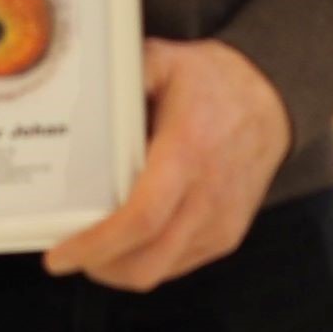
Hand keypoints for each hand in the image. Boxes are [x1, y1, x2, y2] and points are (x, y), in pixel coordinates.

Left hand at [43, 37, 291, 291]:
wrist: (272, 100)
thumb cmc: (215, 81)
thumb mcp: (167, 60)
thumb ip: (126, 72)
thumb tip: (83, 83)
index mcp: (186, 153)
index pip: (140, 219)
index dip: (96, 244)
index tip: (59, 254)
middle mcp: (206, 198)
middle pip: (146, 262)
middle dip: (98, 268)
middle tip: (68, 253)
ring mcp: (220, 223)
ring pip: (161, 271)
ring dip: (120, 270)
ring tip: (93, 250)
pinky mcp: (227, 235)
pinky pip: (179, 265)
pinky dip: (148, 262)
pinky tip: (128, 243)